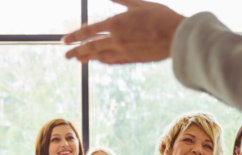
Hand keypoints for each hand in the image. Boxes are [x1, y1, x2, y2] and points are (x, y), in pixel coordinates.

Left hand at [63, 0, 184, 64]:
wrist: (177, 37)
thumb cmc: (160, 17)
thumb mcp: (139, 4)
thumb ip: (122, 0)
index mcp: (116, 24)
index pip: (89, 31)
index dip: (75, 36)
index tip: (65, 40)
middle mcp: (116, 40)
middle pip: (91, 47)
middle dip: (76, 51)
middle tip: (66, 55)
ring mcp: (124, 52)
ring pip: (100, 56)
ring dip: (88, 57)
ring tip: (79, 59)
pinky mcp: (132, 59)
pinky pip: (113, 61)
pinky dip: (104, 60)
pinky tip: (100, 60)